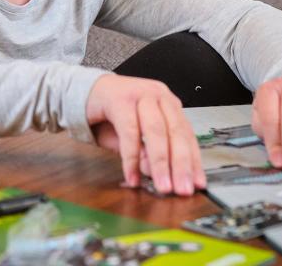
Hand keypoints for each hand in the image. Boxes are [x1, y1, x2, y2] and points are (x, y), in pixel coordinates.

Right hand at [85, 74, 205, 195]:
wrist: (84, 92)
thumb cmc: (112, 115)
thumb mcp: (134, 140)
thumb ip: (146, 154)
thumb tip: (160, 175)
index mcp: (168, 104)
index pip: (187, 134)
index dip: (193, 161)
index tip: (197, 184)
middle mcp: (158, 96)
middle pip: (176, 132)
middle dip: (180, 165)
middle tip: (182, 189)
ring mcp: (140, 94)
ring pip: (156, 131)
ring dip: (160, 163)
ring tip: (162, 186)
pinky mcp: (120, 99)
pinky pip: (130, 132)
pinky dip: (132, 158)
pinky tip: (133, 176)